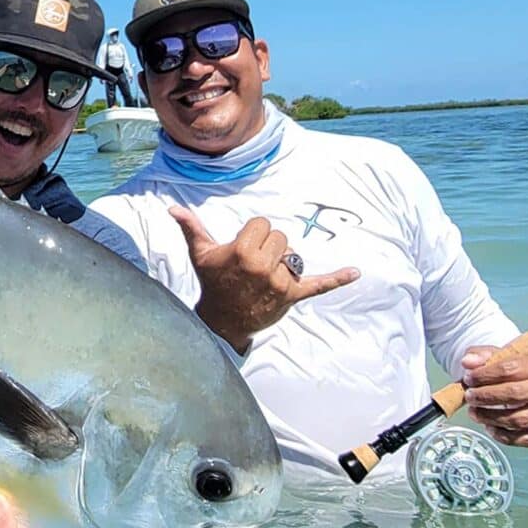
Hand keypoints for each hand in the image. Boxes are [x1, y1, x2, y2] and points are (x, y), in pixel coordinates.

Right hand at [169, 208, 359, 350]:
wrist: (222, 320)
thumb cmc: (213, 283)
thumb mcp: (200, 254)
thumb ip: (191, 228)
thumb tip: (173, 207)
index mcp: (242, 252)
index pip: (262, 224)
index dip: (253, 233)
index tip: (241, 248)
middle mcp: (262, 266)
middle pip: (280, 236)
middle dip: (268, 246)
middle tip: (252, 264)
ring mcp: (279, 282)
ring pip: (293, 254)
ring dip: (282, 261)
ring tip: (264, 275)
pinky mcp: (293, 295)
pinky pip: (319, 284)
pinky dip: (337, 279)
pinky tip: (355, 273)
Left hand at [461, 347, 527, 446]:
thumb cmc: (519, 377)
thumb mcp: (502, 360)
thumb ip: (483, 357)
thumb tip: (468, 361)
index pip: (511, 368)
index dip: (485, 375)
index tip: (469, 379)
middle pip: (516, 394)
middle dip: (486, 397)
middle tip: (470, 398)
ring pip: (519, 419)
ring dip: (491, 418)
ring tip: (475, 413)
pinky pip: (525, 439)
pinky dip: (502, 435)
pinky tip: (490, 427)